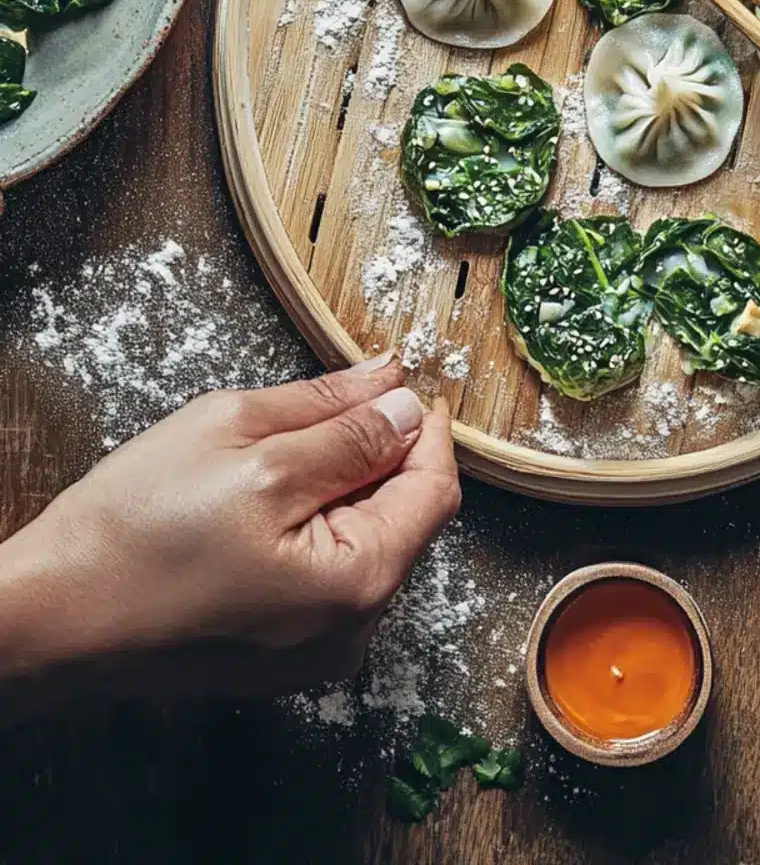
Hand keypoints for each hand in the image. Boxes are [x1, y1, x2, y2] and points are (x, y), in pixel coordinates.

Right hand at [0, 353, 459, 717]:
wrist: (50, 617)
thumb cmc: (133, 531)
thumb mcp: (243, 441)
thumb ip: (337, 416)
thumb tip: (398, 391)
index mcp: (356, 579)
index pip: (433, 488)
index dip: (423, 425)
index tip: (406, 381)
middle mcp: (352, 630)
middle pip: (405, 515)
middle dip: (378, 452)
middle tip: (329, 404)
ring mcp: (319, 651)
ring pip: (366, 541)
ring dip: (343, 487)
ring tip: (274, 456)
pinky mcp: (285, 655)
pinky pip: (330, 573)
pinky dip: (316, 525)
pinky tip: (262, 503)